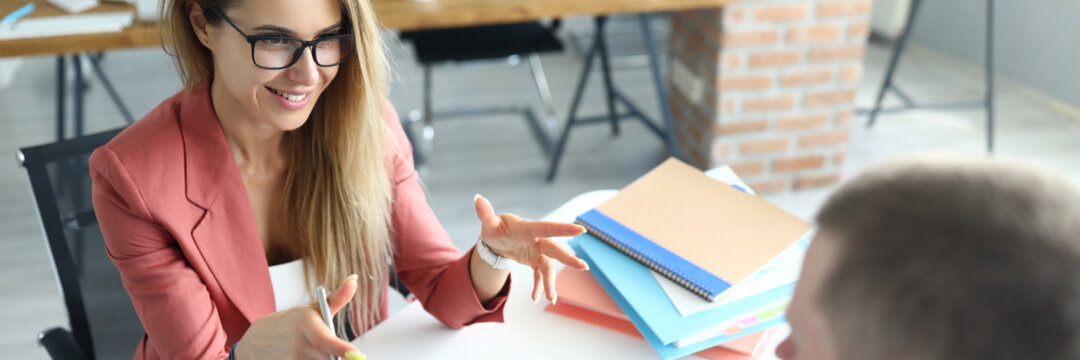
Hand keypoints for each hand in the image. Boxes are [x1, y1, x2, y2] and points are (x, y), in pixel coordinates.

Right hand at [235, 275, 365, 359]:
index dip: (341, 350)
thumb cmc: (293, 323)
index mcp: (308, 328)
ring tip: (311, 352)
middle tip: (334, 350)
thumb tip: (355, 277)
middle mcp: (300, 348)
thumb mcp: (313, 309)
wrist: (256, 341)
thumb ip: (338, 298)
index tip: (358, 354)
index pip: (326, 341)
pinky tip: (303, 357)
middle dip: (337, 358)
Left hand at [473, 194, 587, 303]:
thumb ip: (485, 213)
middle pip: (554, 249)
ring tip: (551, 298)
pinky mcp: (536, 262)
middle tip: (583, 267)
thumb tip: (477, 198)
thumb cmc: (496, 228)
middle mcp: (537, 240)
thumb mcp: (489, 223)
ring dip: (551, 281)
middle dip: (568, 258)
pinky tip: (536, 298)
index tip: (581, 230)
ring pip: (549, 266)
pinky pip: (540, 275)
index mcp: (528, 228)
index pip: (547, 228)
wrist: (499, 240)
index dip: (563, 229)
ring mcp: (538, 252)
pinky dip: (539, 286)